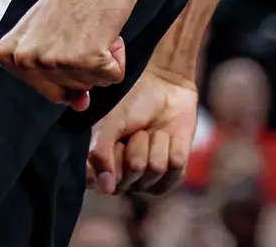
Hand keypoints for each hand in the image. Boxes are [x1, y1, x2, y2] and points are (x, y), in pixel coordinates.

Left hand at [0, 0, 139, 109]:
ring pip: (93, 84)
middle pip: (72, 90)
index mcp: (10, 55)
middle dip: (85, 62)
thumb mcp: (49, 36)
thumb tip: (79, 106)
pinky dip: (117, 57)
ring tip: (93, 27)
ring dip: (102, 58)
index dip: (67, 68)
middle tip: (82, 28)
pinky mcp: (85, 59)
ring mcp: (54, 61)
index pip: (51, 92)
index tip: (65, 37)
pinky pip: (114, 77)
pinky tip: (107, 31)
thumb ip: (56, 75)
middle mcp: (27, 61)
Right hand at [87, 65, 197, 194]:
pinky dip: (172, 143)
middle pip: (131, 176)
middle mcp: (125, 180)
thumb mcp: (110, 121)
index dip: (111, 157)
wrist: (162, 85)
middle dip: (134, 146)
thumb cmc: (130, 101)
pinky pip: (175, 166)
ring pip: (154, 169)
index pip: (103, 182)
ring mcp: (150, 180)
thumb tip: (106, 189)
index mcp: (103, 169)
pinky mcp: (174, 174)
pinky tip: (168, 135)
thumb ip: (100, 152)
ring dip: (154, 142)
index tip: (115, 136)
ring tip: (151, 130)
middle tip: (136, 130)